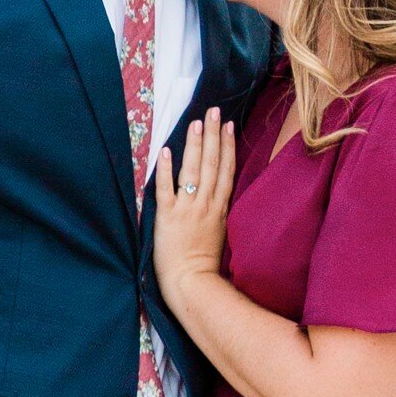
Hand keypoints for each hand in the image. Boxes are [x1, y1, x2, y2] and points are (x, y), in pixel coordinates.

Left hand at [152, 110, 235, 313]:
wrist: (193, 285)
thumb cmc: (206, 266)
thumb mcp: (220, 235)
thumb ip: (219, 213)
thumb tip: (218, 195)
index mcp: (219, 209)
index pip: (226, 170)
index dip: (227, 146)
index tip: (228, 125)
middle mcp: (206, 204)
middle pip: (211, 164)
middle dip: (212, 135)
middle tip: (213, 111)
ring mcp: (188, 209)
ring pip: (193, 171)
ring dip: (195, 145)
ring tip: (196, 122)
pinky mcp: (168, 217)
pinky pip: (167, 189)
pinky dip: (167, 170)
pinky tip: (167, 151)